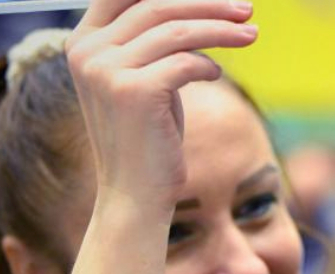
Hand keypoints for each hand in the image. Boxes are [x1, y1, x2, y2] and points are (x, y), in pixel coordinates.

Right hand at [64, 0, 257, 208]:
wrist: (136, 193)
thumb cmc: (148, 137)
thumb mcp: (145, 79)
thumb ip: (154, 42)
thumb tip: (196, 4)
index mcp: (83, 42)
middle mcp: (88, 51)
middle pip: (157, 4)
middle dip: (208, 3)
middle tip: (247, 9)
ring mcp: (107, 70)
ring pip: (177, 31)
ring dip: (221, 29)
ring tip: (251, 34)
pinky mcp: (134, 91)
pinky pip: (186, 62)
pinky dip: (208, 65)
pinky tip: (217, 74)